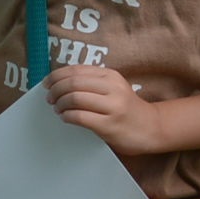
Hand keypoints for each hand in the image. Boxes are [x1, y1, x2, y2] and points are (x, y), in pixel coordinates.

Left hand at [47, 64, 166, 155]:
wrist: (152, 128)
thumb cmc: (126, 108)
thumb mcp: (113, 88)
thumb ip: (91, 82)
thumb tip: (58, 81)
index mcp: (111, 75)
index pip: (76, 70)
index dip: (56, 76)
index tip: (46, 83)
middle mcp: (113, 88)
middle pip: (73, 83)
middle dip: (55, 90)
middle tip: (50, 98)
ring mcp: (113, 107)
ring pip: (74, 98)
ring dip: (60, 104)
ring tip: (58, 109)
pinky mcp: (110, 125)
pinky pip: (80, 117)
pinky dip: (67, 116)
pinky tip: (66, 118)